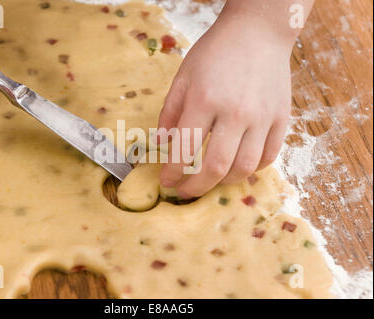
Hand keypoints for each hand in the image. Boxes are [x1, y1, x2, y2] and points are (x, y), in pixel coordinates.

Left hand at [157, 12, 293, 198]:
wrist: (258, 33)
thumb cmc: (215, 53)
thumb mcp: (183, 76)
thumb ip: (169, 112)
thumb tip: (161, 145)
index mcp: (204, 100)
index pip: (184, 150)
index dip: (172, 172)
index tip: (166, 181)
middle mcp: (235, 112)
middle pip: (215, 168)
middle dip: (196, 188)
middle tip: (185, 191)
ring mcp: (261, 117)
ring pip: (244, 168)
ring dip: (223, 183)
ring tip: (211, 181)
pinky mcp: (281, 118)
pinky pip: (268, 156)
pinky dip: (251, 169)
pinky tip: (237, 166)